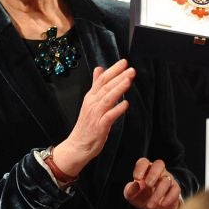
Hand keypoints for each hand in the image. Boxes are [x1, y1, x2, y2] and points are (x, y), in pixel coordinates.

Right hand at [51, 60, 133, 177]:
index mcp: (91, 97)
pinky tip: (126, 104)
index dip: (113, 70)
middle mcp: (92, 104)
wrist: (77, 146)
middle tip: (131, 69)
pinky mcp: (99, 127)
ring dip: (118, 89)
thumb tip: (99, 68)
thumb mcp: (90, 101)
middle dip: (118, 77)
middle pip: (105, 87)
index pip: (102, 79)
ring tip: (128, 81)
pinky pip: (109, 117)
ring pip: (107, 99)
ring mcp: (95, 115)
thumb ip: (95, 85)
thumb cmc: (87, 124)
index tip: (124, 62)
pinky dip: (117, 110)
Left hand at [124, 158, 181, 208]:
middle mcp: (158, 171)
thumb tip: (135, 185)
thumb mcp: (132, 195)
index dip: (140, 168)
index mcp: (145, 170)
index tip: (137, 178)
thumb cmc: (142, 197)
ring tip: (150, 205)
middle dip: (153, 174)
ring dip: (158, 193)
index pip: (144, 162)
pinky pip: (175, 189)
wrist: (156, 208)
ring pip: (166, 180)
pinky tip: (162, 204)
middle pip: (159, 164)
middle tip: (148, 185)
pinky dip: (169, 197)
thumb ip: (130, 190)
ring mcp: (168, 179)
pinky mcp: (175, 188)